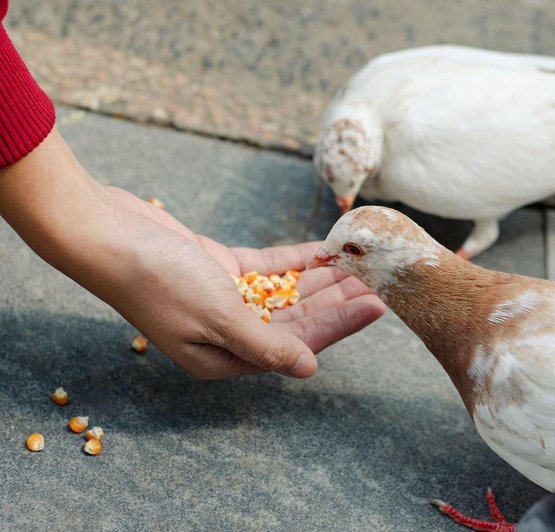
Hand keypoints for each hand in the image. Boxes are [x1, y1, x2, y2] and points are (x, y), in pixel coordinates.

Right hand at [0, 129, 384, 378]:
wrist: (107, 233)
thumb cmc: (155, 280)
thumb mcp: (216, 316)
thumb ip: (266, 343)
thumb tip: (307, 369)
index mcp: (224, 357)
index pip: (297, 343)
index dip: (339, 324)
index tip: (376, 305)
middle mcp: (228, 332)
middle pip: (298, 317)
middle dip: (338, 299)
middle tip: (378, 280)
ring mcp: (224, 298)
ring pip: (287, 291)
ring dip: (322, 278)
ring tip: (359, 263)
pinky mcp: (219, 267)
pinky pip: (268, 267)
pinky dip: (295, 260)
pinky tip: (324, 251)